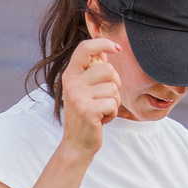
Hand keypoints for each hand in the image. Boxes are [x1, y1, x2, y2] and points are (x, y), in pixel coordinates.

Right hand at [58, 39, 122, 155]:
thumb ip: (92, 71)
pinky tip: (101, 119)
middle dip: (115, 84)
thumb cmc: (85, 114)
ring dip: (114, 102)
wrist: (76, 143)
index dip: (103, 43)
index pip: (85, 48)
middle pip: (108, 69)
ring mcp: (77, 97)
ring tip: (101, 110)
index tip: (116, 48)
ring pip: (113, 88)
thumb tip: (105, 51)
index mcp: (70, 75)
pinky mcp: (87, 110)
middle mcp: (71, 84)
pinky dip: (112, 113)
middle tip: (105, 98)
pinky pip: (113, 104)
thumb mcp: (85, 90)